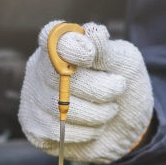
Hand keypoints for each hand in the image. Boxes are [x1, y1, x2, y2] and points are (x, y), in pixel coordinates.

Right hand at [19, 21, 153, 163]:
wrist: (130, 125)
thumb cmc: (123, 86)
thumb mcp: (123, 62)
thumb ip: (107, 50)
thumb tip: (95, 33)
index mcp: (60, 46)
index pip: (50, 37)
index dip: (69, 47)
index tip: (90, 56)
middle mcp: (41, 69)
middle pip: (59, 76)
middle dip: (99, 87)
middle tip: (119, 88)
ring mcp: (35, 99)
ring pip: (62, 108)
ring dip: (98, 112)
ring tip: (110, 110)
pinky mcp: (36, 128)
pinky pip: (60, 130)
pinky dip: (88, 131)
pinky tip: (96, 127)